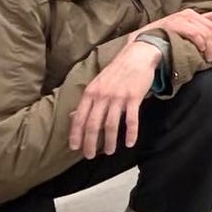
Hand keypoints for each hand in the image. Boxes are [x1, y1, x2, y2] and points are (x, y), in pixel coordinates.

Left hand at [69, 40, 160, 157]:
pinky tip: (130, 143)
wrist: (137, 56)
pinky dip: (131, 133)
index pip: (80, 117)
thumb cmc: (117, 71)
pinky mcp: (134, 97)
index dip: (76, 134)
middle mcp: (102, 96)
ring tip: (109, 151)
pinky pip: (132, 120)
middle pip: (94, 124)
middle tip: (90, 156)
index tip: (75, 147)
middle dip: (91, 143)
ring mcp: (118, 97)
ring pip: (111, 125)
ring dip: (110, 141)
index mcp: (90, 92)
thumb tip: (73, 116)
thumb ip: (87, 101)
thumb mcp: (97, 83)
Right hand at [143, 8, 211, 63]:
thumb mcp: (181, 32)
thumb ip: (197, 24)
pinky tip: (201, 51)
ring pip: (204, 31)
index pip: (211, 25)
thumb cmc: (159, 42)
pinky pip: (193, 33)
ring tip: (210, 59)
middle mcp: (184, 15)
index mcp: (188, 15)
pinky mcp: (172, 26)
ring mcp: (177, 19)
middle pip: (210, 28)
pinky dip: (200, 42)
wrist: (139, 48)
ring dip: (210, 47)